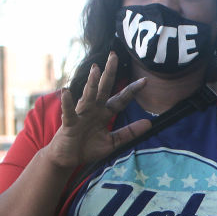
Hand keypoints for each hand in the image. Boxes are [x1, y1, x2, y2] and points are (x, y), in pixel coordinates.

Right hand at [48, 52, 149, 169]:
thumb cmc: (89, 148)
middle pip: (103, 89)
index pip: (121, 99)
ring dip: (91, 83)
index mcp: (105, 113)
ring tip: (95, 69)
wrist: (68, 159)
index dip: (132, 90)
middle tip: (114, 56)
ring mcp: (81, 115)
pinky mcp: (69, 123)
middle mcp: (94, 110)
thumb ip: (129, 132)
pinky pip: (68, 112)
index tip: (145, 81)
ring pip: (87, 96)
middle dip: (109, 73)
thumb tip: (149, 123)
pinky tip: (66, 91)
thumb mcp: (113, 142)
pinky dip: (67, 102)